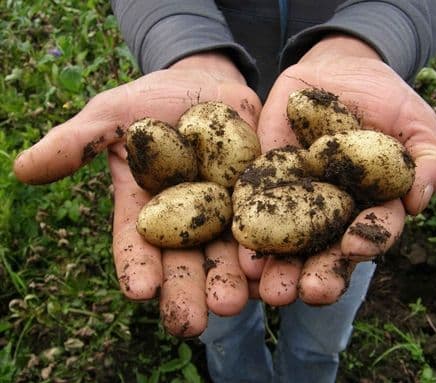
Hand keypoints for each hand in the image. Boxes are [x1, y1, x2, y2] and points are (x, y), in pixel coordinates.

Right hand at [13, 53, 260, 336]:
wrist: (206, 85)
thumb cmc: (152, 101)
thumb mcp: (112, 116)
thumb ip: (76, 143)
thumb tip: (23, 168)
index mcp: (147, 209)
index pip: (137, 243)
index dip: (137, 266)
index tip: (138, 291)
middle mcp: (187, 221)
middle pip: (186, 261)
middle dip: (188, 291)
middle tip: (192, 322)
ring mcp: (226, 212)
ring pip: (229, 254)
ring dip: (233, 282)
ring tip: (236, 304)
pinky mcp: (261, 198)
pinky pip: (269, 225)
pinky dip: (272, 250)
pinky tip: (274, 272)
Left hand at [239, 35, 435, 305]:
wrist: (338, 70)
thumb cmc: (385, 99)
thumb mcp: (415, 122)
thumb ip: (428, 159)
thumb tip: (420, 199)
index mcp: (372, 207)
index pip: (373, 232)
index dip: (367, 240)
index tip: (354, 246)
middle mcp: (333, 214)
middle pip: (327, 251)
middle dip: (319, 274)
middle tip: (307, 292)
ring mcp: (297, 201)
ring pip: (288, 243)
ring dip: (280, 268)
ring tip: (268, 289)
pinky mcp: (265, 182)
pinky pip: (253, 208)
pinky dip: (248, 229)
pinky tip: (239, 251)